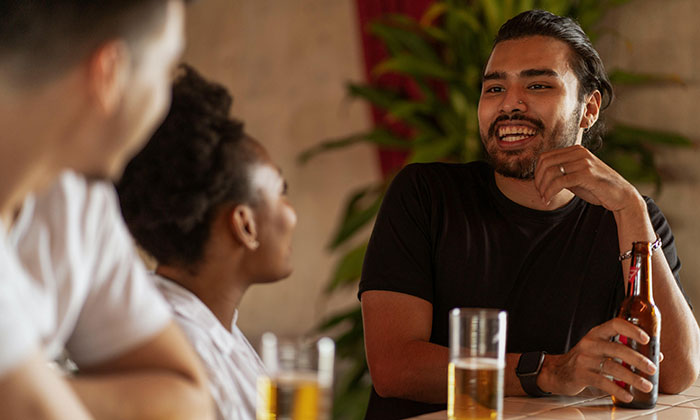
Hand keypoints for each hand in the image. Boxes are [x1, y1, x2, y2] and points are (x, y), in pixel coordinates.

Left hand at [534, 145, 639, 212]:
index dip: (537, 172)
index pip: (545, 156)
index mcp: (575, 150)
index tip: (538, 186)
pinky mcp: (587, 174)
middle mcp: (579, 153)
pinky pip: (560, 181)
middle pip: (545, 162)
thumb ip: (561, 173)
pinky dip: (550, 192)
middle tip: (539, 193)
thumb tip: (539, 176)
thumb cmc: (597, 188)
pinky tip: (548, 200)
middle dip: (538, 180)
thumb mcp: (575, 177)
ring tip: (544, 198)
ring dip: (543, 188)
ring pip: (552, 172)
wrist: (621, 196)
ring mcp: (584, 162)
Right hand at [537, 318, 656, 402]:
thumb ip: (626, 349)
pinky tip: (628, 395)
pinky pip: (603, 383)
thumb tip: (657, 356)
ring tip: (646, 385)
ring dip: (632, 378)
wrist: (559, 371)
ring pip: (612, 367)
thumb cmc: (586, 359)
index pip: (615, 325)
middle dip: (638, 359)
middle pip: (617, 349)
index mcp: (597, 333)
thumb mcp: (602, 348)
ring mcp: (584, 359)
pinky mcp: (581, 374)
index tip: (646, 339)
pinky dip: (618, 390)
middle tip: (652, 368)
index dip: (632, 330)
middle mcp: (590, 343)